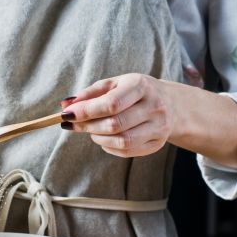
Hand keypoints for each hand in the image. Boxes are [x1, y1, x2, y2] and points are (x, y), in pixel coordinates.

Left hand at [59, 74, 173, 157]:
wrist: (171, 103)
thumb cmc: (134, 92)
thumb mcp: (114, 84)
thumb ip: (90, 93)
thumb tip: (65, 105)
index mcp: (141, 86)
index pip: (111, 104)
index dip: (86, 111)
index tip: (67, 114)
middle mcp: (154, 107)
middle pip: (114, 125)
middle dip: (88, 126)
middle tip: (74, 124)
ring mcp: (158, 127)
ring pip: (121, 141)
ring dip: (98, 138)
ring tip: (92, 130)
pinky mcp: (157, 143)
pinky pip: (126, 151)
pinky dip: (109, 147)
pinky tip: (105, 138)